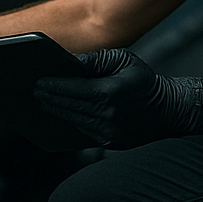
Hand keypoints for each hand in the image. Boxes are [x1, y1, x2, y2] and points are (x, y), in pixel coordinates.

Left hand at [33, 48, 202, 148]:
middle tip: (34, 91)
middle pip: (68, 106)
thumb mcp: (123, 60)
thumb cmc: (144, 82)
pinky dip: (69, 121)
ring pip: (73, 120)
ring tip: (42, 101)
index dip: (53, 86)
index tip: (38, 82)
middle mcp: (106, 114)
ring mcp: (107, 131)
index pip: (72, 89)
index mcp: (109, 93)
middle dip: (49, 98)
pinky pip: (82, 130)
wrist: (168, 110)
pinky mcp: (108, 142)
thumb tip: (71, 62)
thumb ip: (96, 60)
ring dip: (55, 111)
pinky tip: (59, 113)